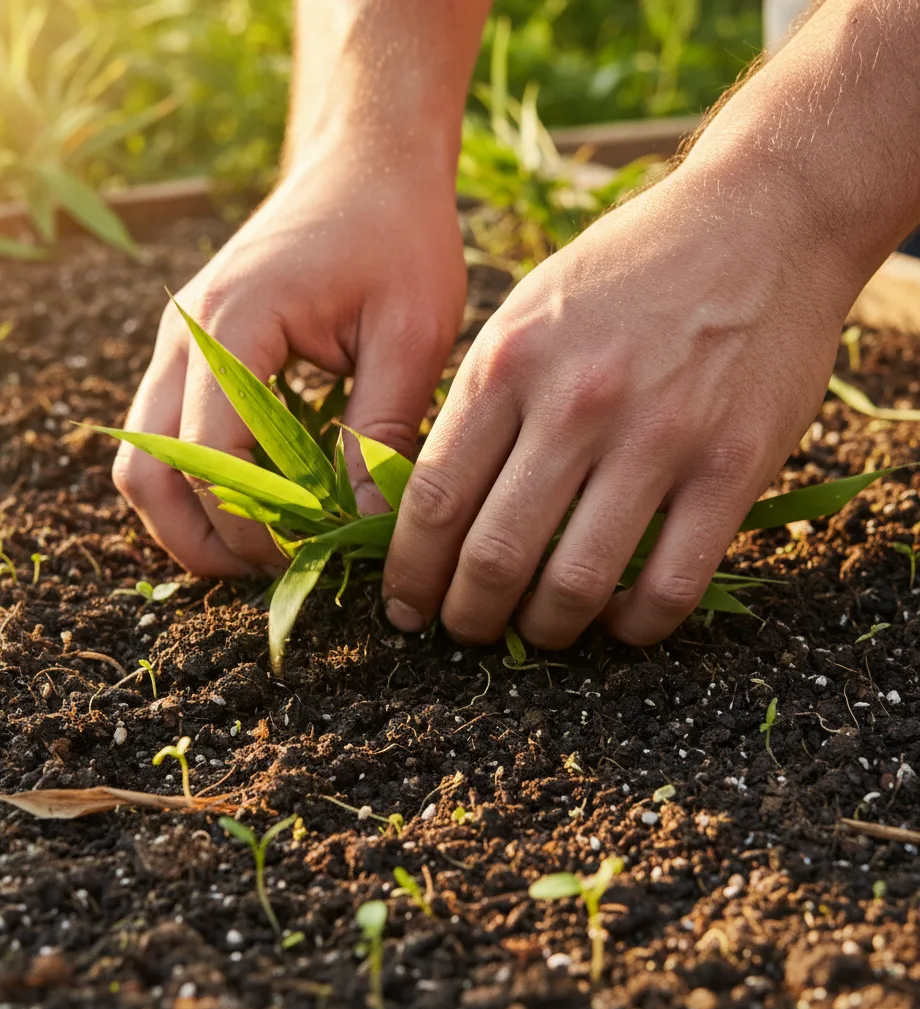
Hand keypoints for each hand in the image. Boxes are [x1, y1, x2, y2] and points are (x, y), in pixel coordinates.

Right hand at [114, 142, 465, 575]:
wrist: (365, 166)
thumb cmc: (397, 236)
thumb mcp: (412, 333)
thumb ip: (383, 429)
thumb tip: (363, 525)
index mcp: (233, 325)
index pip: (214, 460)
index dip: (257, 528)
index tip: (314, 557)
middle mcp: (184, 337)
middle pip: (151, 473)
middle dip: (208, 540)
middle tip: (280, 572)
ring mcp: (178, 343)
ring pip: (146, 462)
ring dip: (194, 519)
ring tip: (268, 547)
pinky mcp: (192, 352)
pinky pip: (169, 436)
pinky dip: (201, 483)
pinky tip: (264, 501)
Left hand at [382, 166, 853, 646]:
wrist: (759, 220)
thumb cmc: (627, 271)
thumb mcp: (527, 311)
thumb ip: (481, 402)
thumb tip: (437, 502)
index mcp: (508, 364)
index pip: (435, 499)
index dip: (410, 571)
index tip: (406, 605)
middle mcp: (575, 404)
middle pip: (494, 555)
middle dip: (467, 616)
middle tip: (465, 631)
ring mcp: (658, 437)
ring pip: (577, 583)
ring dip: (546, 630)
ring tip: (538, 631)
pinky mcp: (732, 466)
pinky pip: (672, 584)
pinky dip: (636, 625)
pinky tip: (620, 621)